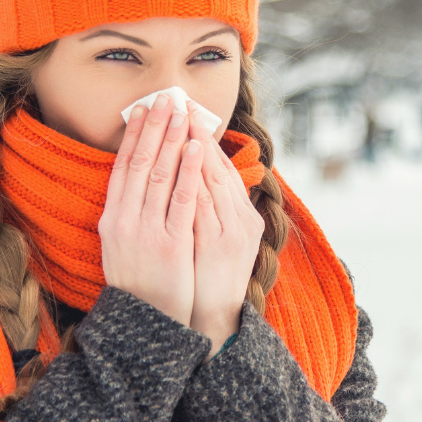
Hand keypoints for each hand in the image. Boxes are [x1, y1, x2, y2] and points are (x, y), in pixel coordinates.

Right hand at [98, 94, 203, 325]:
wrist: (145, 323)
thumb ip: (127, 215)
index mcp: (111, 219)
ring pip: (161, 175)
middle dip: (155, 127)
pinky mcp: (171, 243)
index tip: (143, 110)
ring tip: (183, 113)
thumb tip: (135, 182)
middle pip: (141, 163)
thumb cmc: (140, 284)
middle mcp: (124, 220)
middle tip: (166, 98)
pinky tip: (196, 148)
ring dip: (173, 140)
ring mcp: (146, 231)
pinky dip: (189, 171)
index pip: (122, 167)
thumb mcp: (121, 247)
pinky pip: (182, 199)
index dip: (134, 136)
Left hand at [189, 110, 265, 355]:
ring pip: (213, 181)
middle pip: (217, 166)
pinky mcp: (220, 245)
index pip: (220, 167)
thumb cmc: (211, 278)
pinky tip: (187, 160)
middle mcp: (242, 219)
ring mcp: (233, 231)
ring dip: (195, 148)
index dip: (202, 136)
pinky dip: (196, 182)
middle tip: (180, 102)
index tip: (186, 109)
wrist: (214, 319)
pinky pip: (205, 207)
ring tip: (180, 119)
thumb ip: (213, 209)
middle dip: (196, 133)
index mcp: (241, 215)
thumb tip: (198, 177)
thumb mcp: (217, 239)